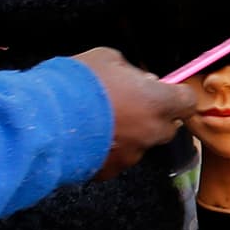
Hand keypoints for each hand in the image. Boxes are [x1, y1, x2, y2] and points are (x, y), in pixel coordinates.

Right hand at [75, 48, 202, 175]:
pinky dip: (108, 149)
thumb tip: (139, 80)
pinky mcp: (110, 171)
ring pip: (141, 143)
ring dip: (129, 133)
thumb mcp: (107, 58)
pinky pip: (117, 158)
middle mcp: (151, 132)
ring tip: (100, 121)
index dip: (176, 95)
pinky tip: (89, 137)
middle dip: (153, 115)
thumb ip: (131, 71)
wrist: (43, 120)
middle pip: (167, 125)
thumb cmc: (77, 83)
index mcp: (157, 102)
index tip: (163, 90)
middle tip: (128, 102)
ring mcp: (132, 155)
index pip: (187, 102)